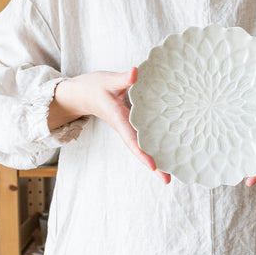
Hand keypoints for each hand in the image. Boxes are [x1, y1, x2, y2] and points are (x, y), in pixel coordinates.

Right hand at [49, 68, 170, 183]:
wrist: (83, 94)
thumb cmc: (95, 87)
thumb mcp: (109, 80)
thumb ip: (123, 78)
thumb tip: (135, 72)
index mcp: (119, 120)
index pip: (132, 140)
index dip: (142, 154)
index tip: (153, 166)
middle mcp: (125, 128)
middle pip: (140, 151)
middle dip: (153, 166)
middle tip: (168, 181)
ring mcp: (129, 129)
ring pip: (143, 148)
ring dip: (157, 160)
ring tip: (172, 174)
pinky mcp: (132, 125)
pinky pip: (145, 139)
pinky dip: (156, 147)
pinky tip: (169, 153)